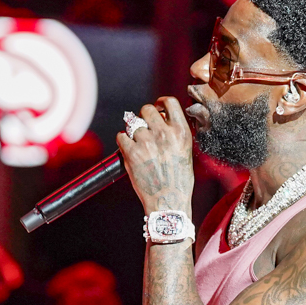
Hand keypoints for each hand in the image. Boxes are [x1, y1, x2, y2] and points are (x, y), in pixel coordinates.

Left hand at [115, 97, 194, 214]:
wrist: (168, 202)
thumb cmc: (179, 180)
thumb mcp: (185, 151)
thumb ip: (174, 133)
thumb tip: (160, 118)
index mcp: (181, 132)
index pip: (170, 102)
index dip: (160, 102)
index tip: (157, 107)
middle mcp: (164, 134)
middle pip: (147, 109)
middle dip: (143, 116)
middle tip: (144, 128)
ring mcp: (146, 143)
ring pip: (132, 123)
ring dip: (132, 131)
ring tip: (138, 145)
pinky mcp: (132, 153)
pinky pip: (121, 136)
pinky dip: (123, 141)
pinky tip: (129, 150)